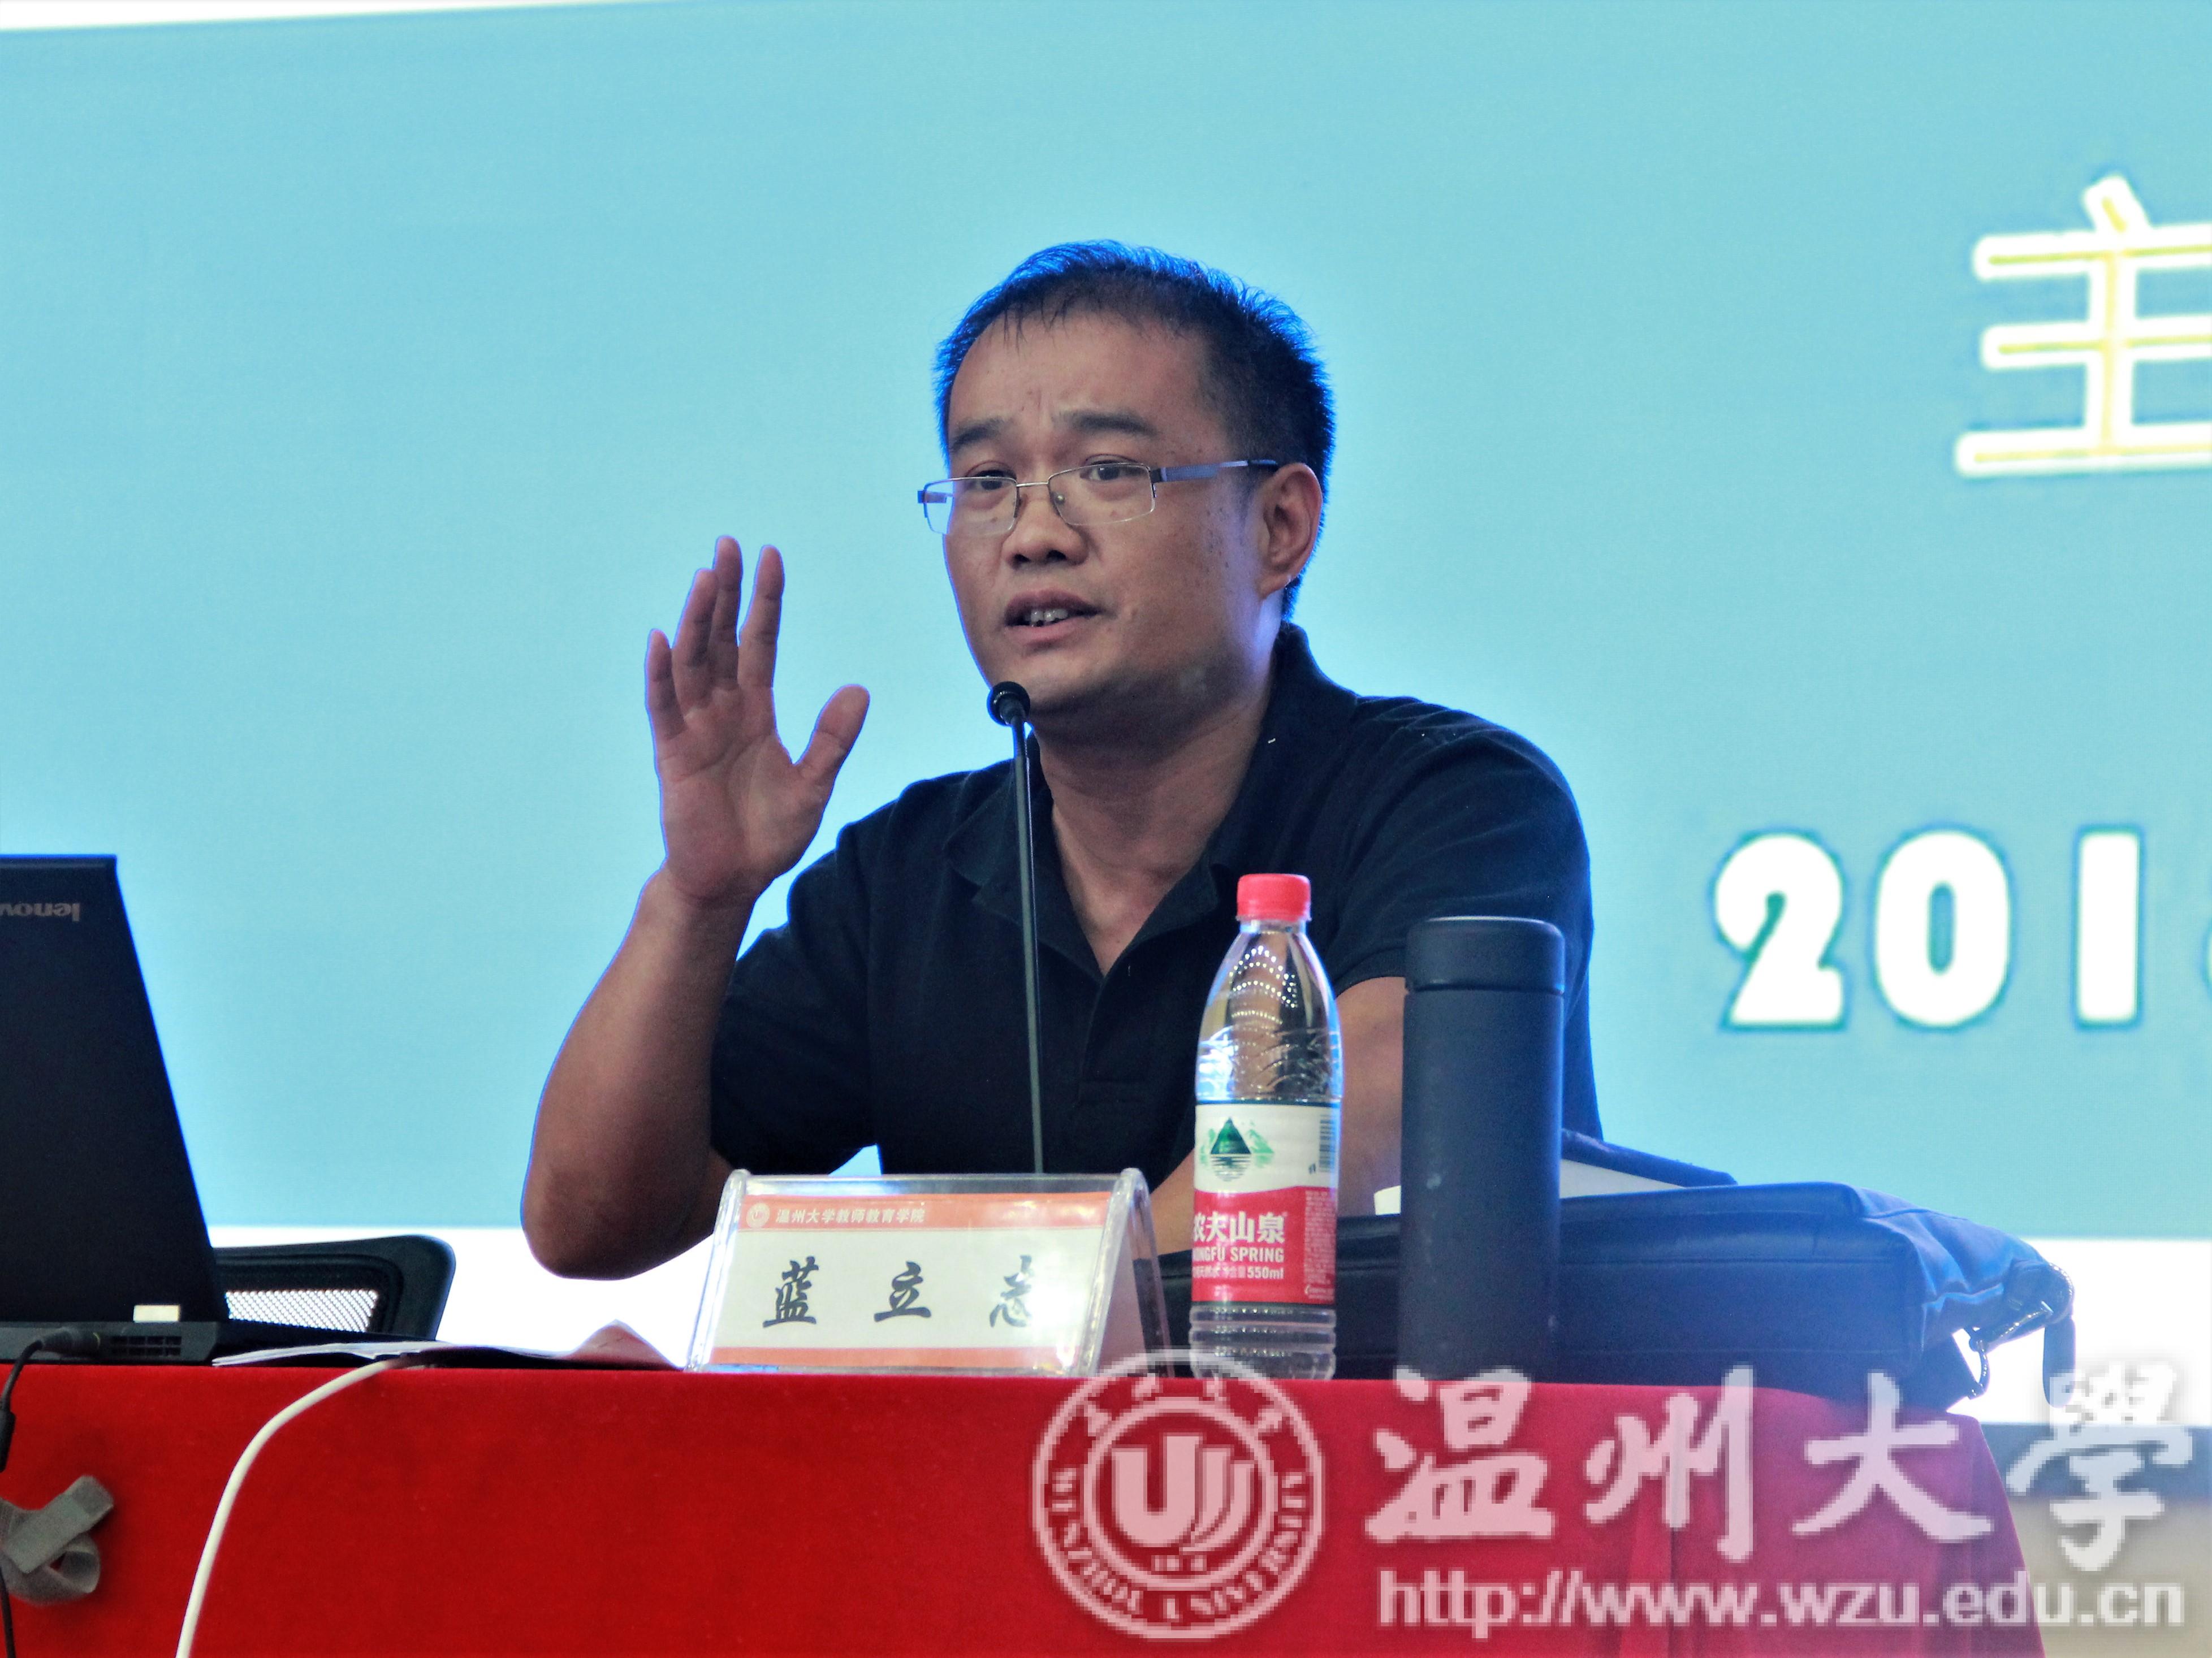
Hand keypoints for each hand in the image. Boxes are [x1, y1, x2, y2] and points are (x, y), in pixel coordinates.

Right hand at [645, 538, 867, 911]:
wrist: (732, 881)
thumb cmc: (768, 835)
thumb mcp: (813, 785)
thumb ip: (832, 739)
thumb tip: (858, 690)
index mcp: (755, 713)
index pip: (759, 643)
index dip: (765, 603)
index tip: (770, 557)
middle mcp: (722, 712)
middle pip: (721, 640)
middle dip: (726, 594)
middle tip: (729, 545)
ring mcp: (694, 729)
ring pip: (693, 663)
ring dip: (697, 620)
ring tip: (706, 577)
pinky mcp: (672, 754)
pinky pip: (664, 707)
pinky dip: (661, 674)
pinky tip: (662, 638)